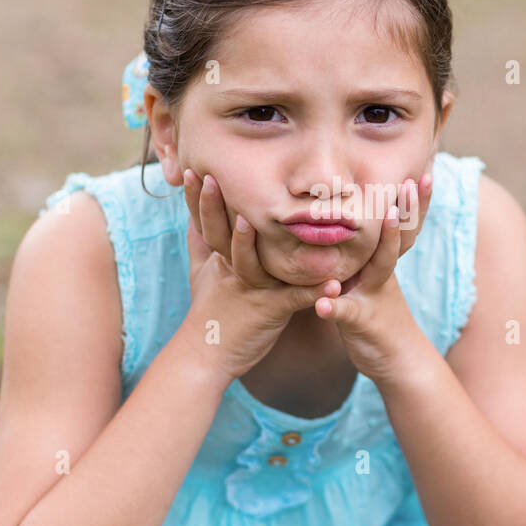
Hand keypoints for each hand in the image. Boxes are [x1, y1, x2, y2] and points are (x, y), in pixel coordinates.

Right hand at [173, 168, 334, 383]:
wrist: (207, 355)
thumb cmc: (209, 310)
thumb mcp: (200, 273)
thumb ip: (200, 242)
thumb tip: (193, 215)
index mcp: (220, 258)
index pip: (205, 223)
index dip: (198, 199)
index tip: (192, 169)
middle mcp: (233, 270)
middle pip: (221, 236)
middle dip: (216, 207)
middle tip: (213, 178)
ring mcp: (251, 290)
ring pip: (252, 263)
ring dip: (249, 243)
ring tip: (251, 221)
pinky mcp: (271, 311)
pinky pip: (294, 300)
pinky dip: (313, 292)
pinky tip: (333, 282)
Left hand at [312, 173, 433, 385]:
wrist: (397, 362)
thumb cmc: (380, 316)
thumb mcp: (373, 282)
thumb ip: (368, 256)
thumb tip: (367, 219)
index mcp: (382, 262)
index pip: (402, 225)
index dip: (415, 201)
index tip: (425, 169)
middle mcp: (382, 275)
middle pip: (398, 237)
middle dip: (405, 208)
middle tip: (413, 180)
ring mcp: (374, 297)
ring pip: (380, 267)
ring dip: (384, 243)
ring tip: (384, 217)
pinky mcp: (361, 323)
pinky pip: (347, 313)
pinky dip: (336, 308)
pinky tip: (323, 305)